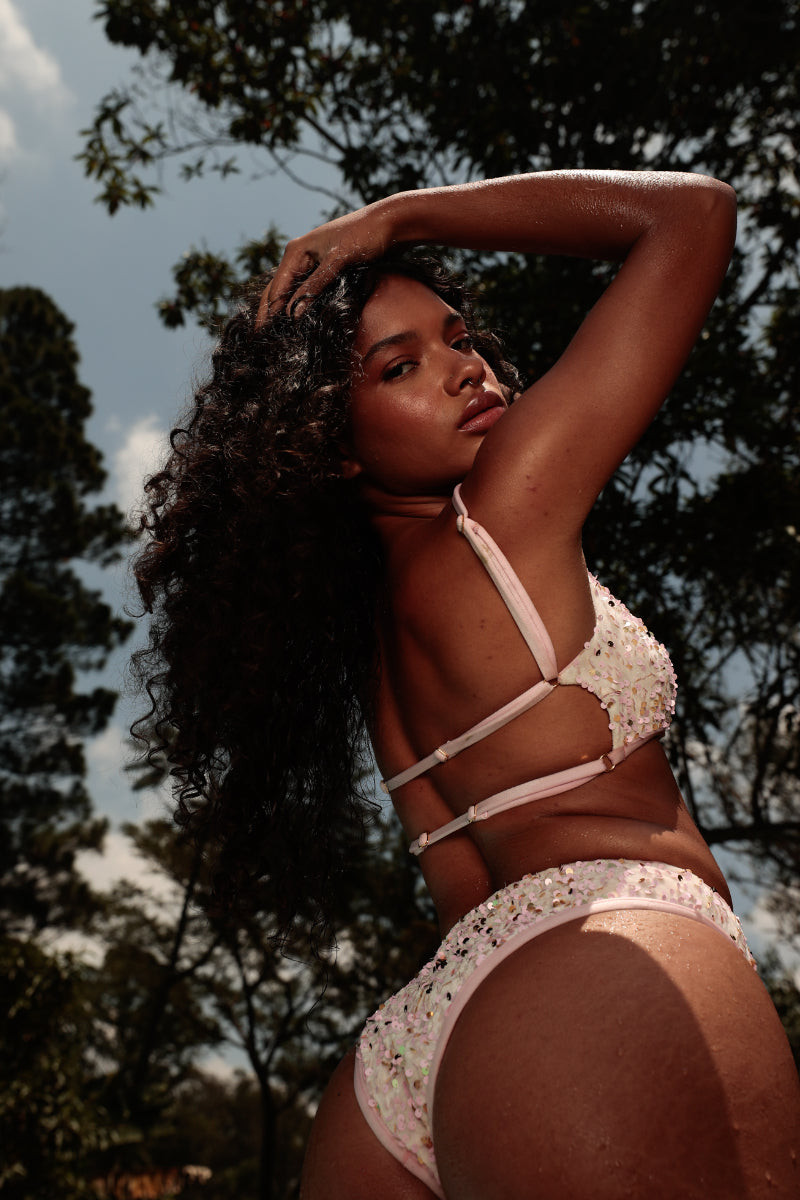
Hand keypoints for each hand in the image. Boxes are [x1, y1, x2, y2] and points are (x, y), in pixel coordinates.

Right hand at [256, 200, 394, 325]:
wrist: (389, 223)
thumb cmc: (364, 236)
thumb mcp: (338, 261)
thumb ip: (315, 286)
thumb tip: (293, 315)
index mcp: (296, 251)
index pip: (275, 288)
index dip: (267, 313)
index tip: (260, 334)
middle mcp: (299, 257)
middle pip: (277, 291)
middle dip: (268, 314)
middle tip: (259, 339)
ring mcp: (312, 264)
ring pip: (290, 292)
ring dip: (282, 312)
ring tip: (274, 335)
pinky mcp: (326, 270)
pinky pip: (306, 292)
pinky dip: (300, 306)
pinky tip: (297, 322)